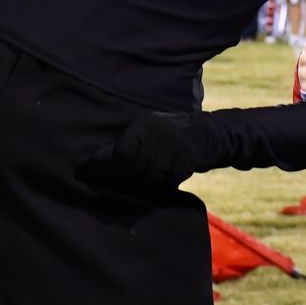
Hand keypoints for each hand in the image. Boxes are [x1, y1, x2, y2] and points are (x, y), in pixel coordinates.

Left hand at [84, 112, 216, 189]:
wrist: (212, 133)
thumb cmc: (171, 136)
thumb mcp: (147, 134)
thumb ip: (122, 146)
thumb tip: (93, 160)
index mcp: (143, 122)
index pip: (122, 153)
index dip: (126, 165)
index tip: (136, 165)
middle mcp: (158, 129)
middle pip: (137, 168)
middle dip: (144, 175)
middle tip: (156, 168)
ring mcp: (175, 142)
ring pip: (153, 176)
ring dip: (159, 180)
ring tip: (167, 169)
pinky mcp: (189, 156)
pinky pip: (172, 180)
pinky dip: (173, 181)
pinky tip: (179, 170)